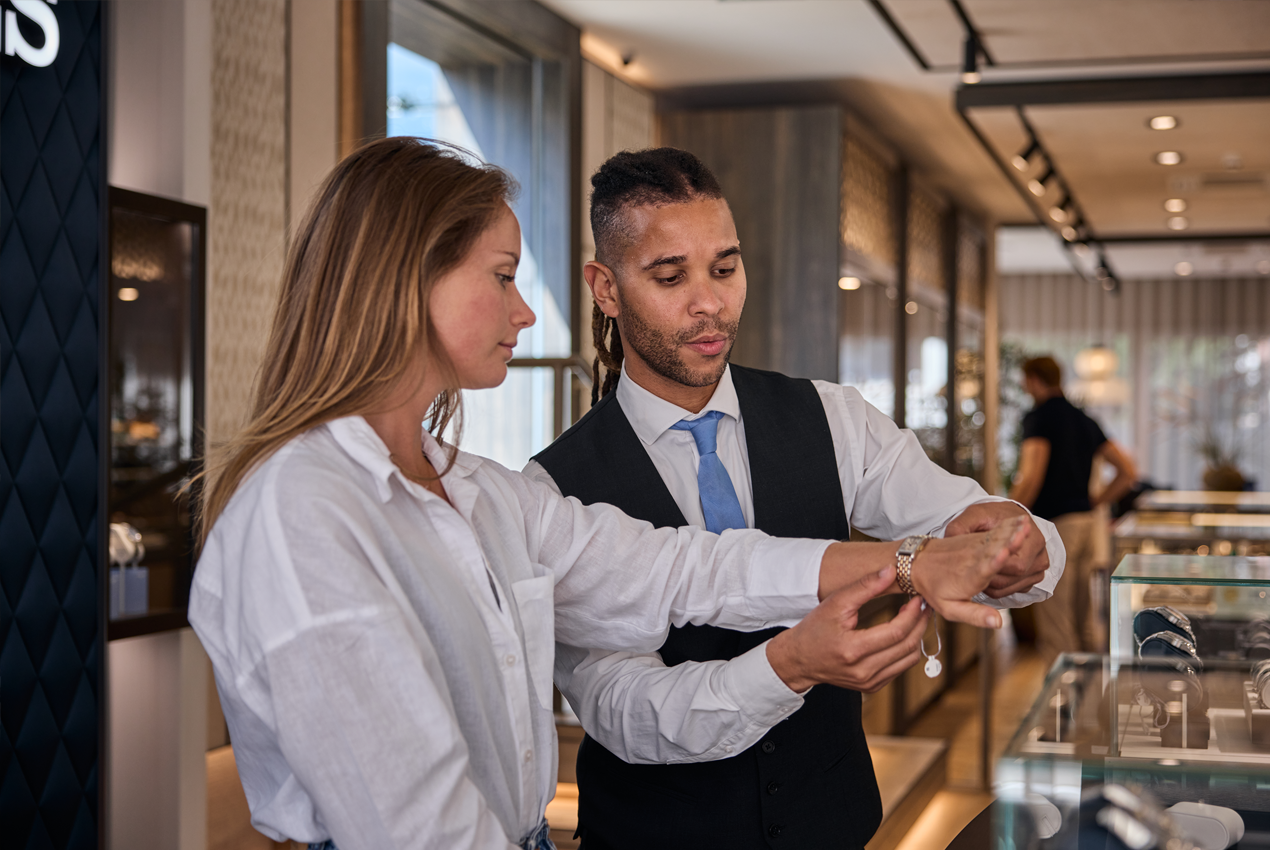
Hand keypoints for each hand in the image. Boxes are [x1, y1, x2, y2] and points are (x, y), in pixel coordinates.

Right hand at [767, 566, 929, 693]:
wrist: (799, 659)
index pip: (896, 632)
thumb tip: (891, 571)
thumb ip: (864, 586)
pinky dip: (907, 650)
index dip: (912, 614)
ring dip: (917, 637)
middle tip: (923, 606)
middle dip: (920, 623)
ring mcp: (869, 682)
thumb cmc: (814, 629)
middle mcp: (863, 671)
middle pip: (908, 647)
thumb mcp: (835, 603)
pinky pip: (900, 668)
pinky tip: (904, 633)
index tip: (917, 599)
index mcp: (853, 650)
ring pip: (909, 659)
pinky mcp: (872, 686)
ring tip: (916, 618)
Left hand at [911, 516, 1030, 627]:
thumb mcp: (948, 608)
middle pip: (995, 550)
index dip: (995, 562)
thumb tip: (999, 623)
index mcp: (968, 577)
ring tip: (1027, 523)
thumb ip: (974, 615)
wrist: (918, 562)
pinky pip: (995, 532)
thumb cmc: (934, 588)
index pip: (983, 569)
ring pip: (997, 538)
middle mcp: (973, 560)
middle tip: (1026, 532)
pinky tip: (1021, 521)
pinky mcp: (977, 540)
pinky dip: (1008, 526)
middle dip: (1011, 542)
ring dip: (1013, 531)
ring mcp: (975, 548)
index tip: (1004, 553)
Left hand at [945, 502, 1048, 598]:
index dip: (991, 569)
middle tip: (970, 575)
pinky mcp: (1035, 576)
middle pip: (1013, 579)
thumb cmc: (991, 515)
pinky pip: (1015, 589)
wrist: (1008, 516)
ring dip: (993, 585)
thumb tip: (950, 536)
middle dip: (990, 579)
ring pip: (1013, 587)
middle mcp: (1040, 556)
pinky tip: (987, 578)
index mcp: (1032, 539)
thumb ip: (962, 525)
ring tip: (977, 576)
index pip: (1013, 565)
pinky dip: (1000, 587)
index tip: (973, 570)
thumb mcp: (974, 514)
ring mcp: (1040, 568)